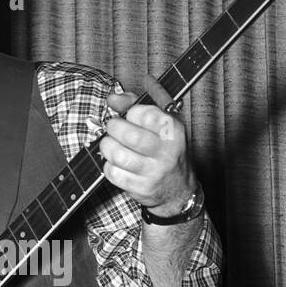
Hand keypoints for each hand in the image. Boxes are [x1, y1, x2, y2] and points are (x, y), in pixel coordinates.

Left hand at [100, 87, 196, 214]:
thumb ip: (136, 104)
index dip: (130, 112)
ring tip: (110, 144)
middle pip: (130, 136)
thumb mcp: (160, 122)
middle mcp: (166, 152)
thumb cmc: (165, 150)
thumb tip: (112, 98)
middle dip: (113, 128)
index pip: (146, 114)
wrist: (178, 188)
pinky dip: (108, 165)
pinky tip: (115, 163)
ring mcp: (154, 172)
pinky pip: (113, 173)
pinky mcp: (142, 188)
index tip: (129, 115)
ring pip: (118, 155)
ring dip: (107, 146)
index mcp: (173, 131)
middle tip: (113, 128)